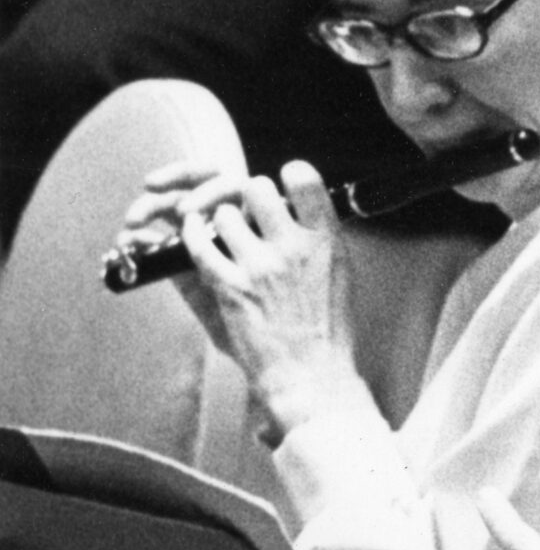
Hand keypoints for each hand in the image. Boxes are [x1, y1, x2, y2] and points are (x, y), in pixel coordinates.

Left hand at [129, 158, 370, 440]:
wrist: (312, 376)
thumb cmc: (327, 332)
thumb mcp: (338, 275)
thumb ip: (317, 238)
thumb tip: (300, 208)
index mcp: (327, 241)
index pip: (303, 178)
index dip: (287, 174)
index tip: (281, 183)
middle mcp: (293, 248)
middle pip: (254, 187)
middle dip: (243, 195)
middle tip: (244, 211)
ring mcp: (259, 266)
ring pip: (221, 214)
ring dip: (216, 221)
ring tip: (224, 238)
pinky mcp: (229, 286)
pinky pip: (197, 243)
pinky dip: (191, 237)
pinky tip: (194, 238)